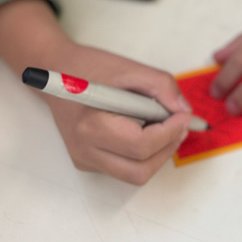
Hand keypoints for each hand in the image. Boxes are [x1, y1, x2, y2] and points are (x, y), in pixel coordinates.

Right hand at [0, 0, 192, 184]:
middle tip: (180, 125)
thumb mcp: (129, 68)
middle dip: (167, 149)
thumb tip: (183, 110)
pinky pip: (124, 167)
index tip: (184, 116)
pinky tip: (143, 129)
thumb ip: (161, 86)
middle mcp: (84, 150)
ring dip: (157, 154)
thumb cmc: (90, 67)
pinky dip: (142, 154)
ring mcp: (84, 159)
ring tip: (165, 126)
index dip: (169, 133)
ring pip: (134, 174)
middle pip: (139, 170)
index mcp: (91, 126)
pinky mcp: (87, 161)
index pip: (140, 146)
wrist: (56, 71)